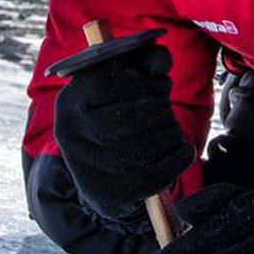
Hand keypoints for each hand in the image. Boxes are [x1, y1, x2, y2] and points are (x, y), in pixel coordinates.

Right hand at [51, 35, 194, 222]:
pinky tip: (184, 150)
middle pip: (127, 117)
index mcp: (70, 99)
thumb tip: (161, 59)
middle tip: (168, 108)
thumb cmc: (120, 116)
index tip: (162, 84)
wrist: (105, 176)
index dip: (145, 82)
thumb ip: (145, 61)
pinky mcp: (108, 194)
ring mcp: (86, 167)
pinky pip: (153, 176)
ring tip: (173, 129)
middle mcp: (70, 133)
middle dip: (160, 109)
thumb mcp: (128, 84)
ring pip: (141, 147)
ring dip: (169, 133)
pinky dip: (177, 160)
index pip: (109, 83)